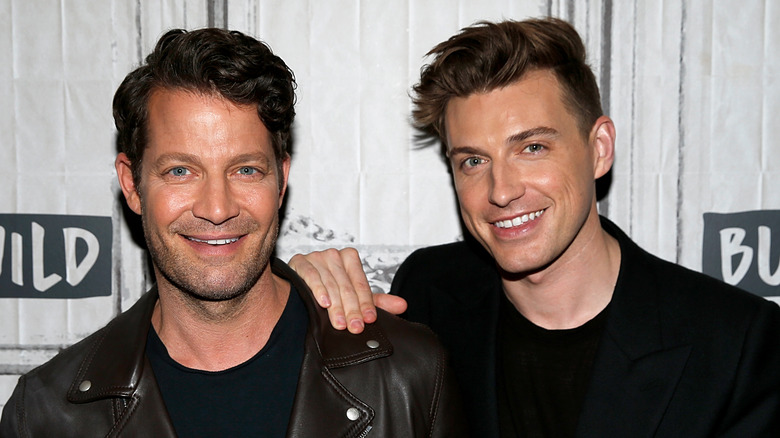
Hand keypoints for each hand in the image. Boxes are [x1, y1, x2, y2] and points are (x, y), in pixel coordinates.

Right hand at [289, 248, 406, 333]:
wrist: (298, 284)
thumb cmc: (329, 289)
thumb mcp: (354, 295)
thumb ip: (376, 301)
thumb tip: (403, 306)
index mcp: (350, 258)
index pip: (361, 284)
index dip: (366, 303)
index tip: (369, 320)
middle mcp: (334, 255)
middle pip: (346, 286)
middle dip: (351, 310)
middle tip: (355, 328)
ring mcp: (316, 256)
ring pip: (331, 284)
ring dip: (336, 306)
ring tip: (340, 324)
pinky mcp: (300, 261)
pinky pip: (311, 276)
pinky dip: (318, 290)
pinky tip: (323, 303)